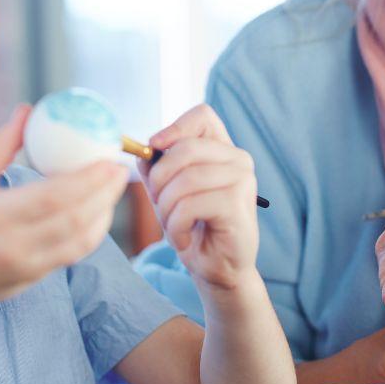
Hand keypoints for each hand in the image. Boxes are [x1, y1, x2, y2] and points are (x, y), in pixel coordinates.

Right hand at [0, 105, 129, 309]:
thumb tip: (28, 110)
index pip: (52, 197)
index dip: (88, 180)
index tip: (108, 160)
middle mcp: (12, 245)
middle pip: (74, 220)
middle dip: (105, 194)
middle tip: (121, 169)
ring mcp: (24, 268)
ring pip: (80, 243)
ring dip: (104, 214)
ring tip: (114, 188)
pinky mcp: (32, 280)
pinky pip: (72, 256)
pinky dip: (92, 233)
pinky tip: (99, 212)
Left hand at [140, 104, 258, 291]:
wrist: (217, 267)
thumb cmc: (194, 226)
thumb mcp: (168, 191)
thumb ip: (157, 166)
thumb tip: (142, 150)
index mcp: (222, 149)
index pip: (202, 116)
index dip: (175, 127)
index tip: (154, 148)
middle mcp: (238, 159)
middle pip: (185, 148)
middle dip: (160, 180)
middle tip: (159, 204)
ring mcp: (242, 180)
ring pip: (185, 180)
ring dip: (167, 209)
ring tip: (173, 226)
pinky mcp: (238, 204)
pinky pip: (191, 205)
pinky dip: (177, 225)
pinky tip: (183, 239)